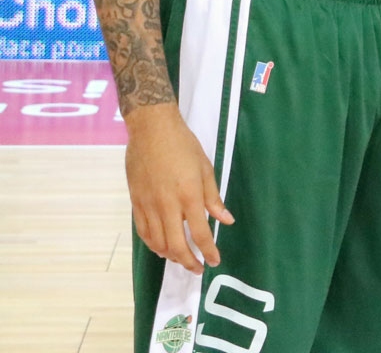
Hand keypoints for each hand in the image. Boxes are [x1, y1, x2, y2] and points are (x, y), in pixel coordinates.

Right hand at [123, 103, 233, 273]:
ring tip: (182, 259)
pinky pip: (144, 232)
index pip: (201, 233)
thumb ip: (214, 198)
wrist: (151, 131)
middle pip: (176, 245)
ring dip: (171, 256)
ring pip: (158, 243)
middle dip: (189, 262)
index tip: (215, 261)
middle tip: (199, 268)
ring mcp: (149, 206)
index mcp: (189, 196)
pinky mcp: (136, 203)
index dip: (209, 251)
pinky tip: (162, 247)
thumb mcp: (206, 169)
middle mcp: (167, 206)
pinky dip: (153, 244)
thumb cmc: (184, 146)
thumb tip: (226, 220)